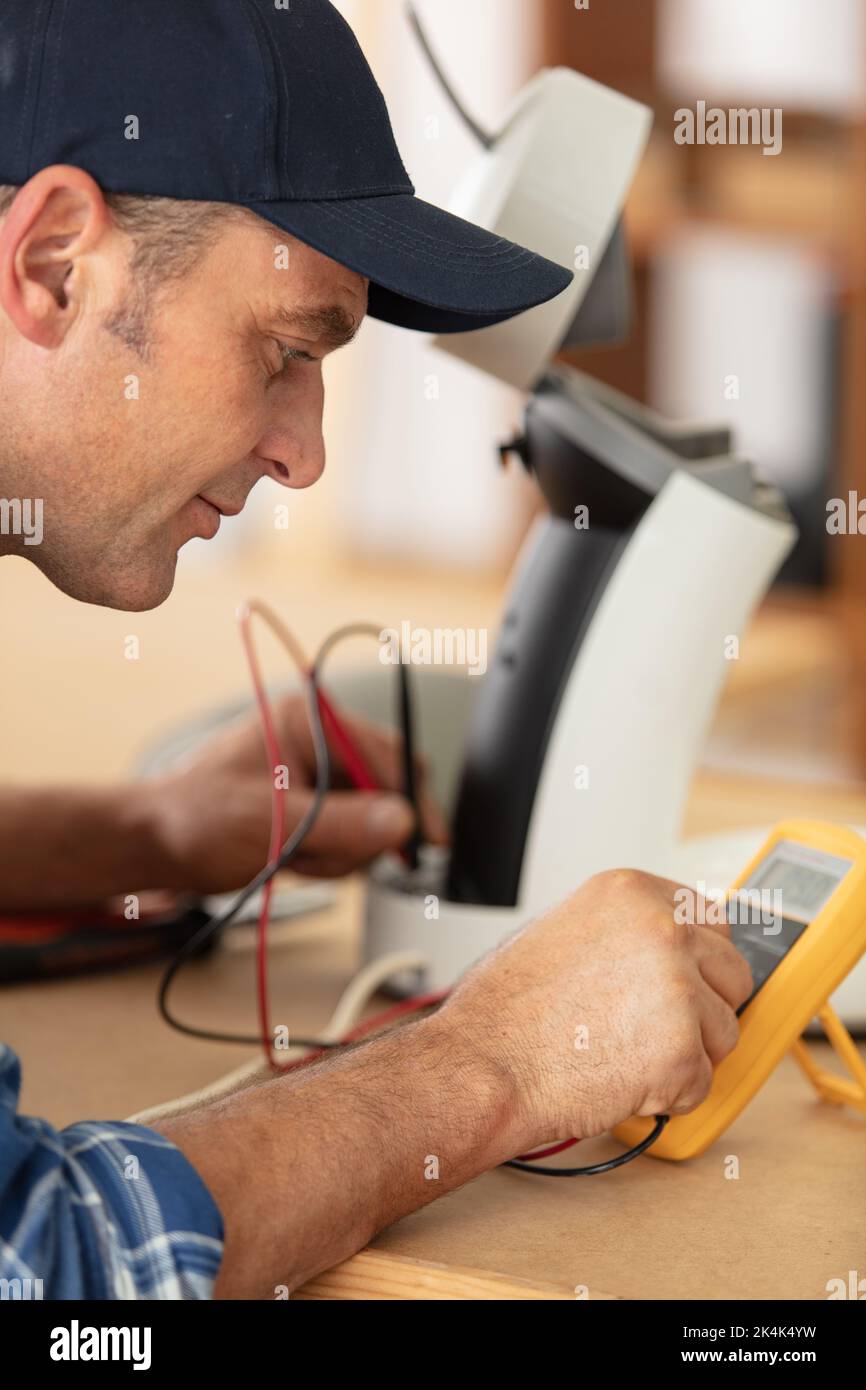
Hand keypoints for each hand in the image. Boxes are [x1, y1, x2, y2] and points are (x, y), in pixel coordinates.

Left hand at [145, 693, 447, 892]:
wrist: (156, 847)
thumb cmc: (196, 822)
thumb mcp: (273, 825)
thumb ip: (342, 824)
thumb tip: (401, 822)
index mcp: (309, 721)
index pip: (387, 754)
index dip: (409, 799)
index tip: (425, 841)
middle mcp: (320, 741)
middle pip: (388, 787)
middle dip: (364, 831)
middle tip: (326, 854)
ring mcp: (320, 774)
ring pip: (374, 820)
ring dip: (343, 850)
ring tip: (295, 856)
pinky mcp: (317, 805)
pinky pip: (354, 836)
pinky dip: (333, 857)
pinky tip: (296, 859)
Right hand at [434, 868, 752, 1152]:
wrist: (481, 1065)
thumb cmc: (507, 1010)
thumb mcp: (568, 930)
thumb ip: (628, 931)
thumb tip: (674, 946)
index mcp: (633, 892)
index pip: (714, 919)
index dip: (700, 960)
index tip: (684, 981)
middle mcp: (663, 928)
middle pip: (732, 974)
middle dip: (701, 1009)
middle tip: (646, 1028)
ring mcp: (677, 987)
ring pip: (724, 1032)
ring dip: (685, 1054)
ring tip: (620, 1052)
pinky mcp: (682, 1049)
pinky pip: (704, 1081)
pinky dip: (670, 1095)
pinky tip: (619, 1078)